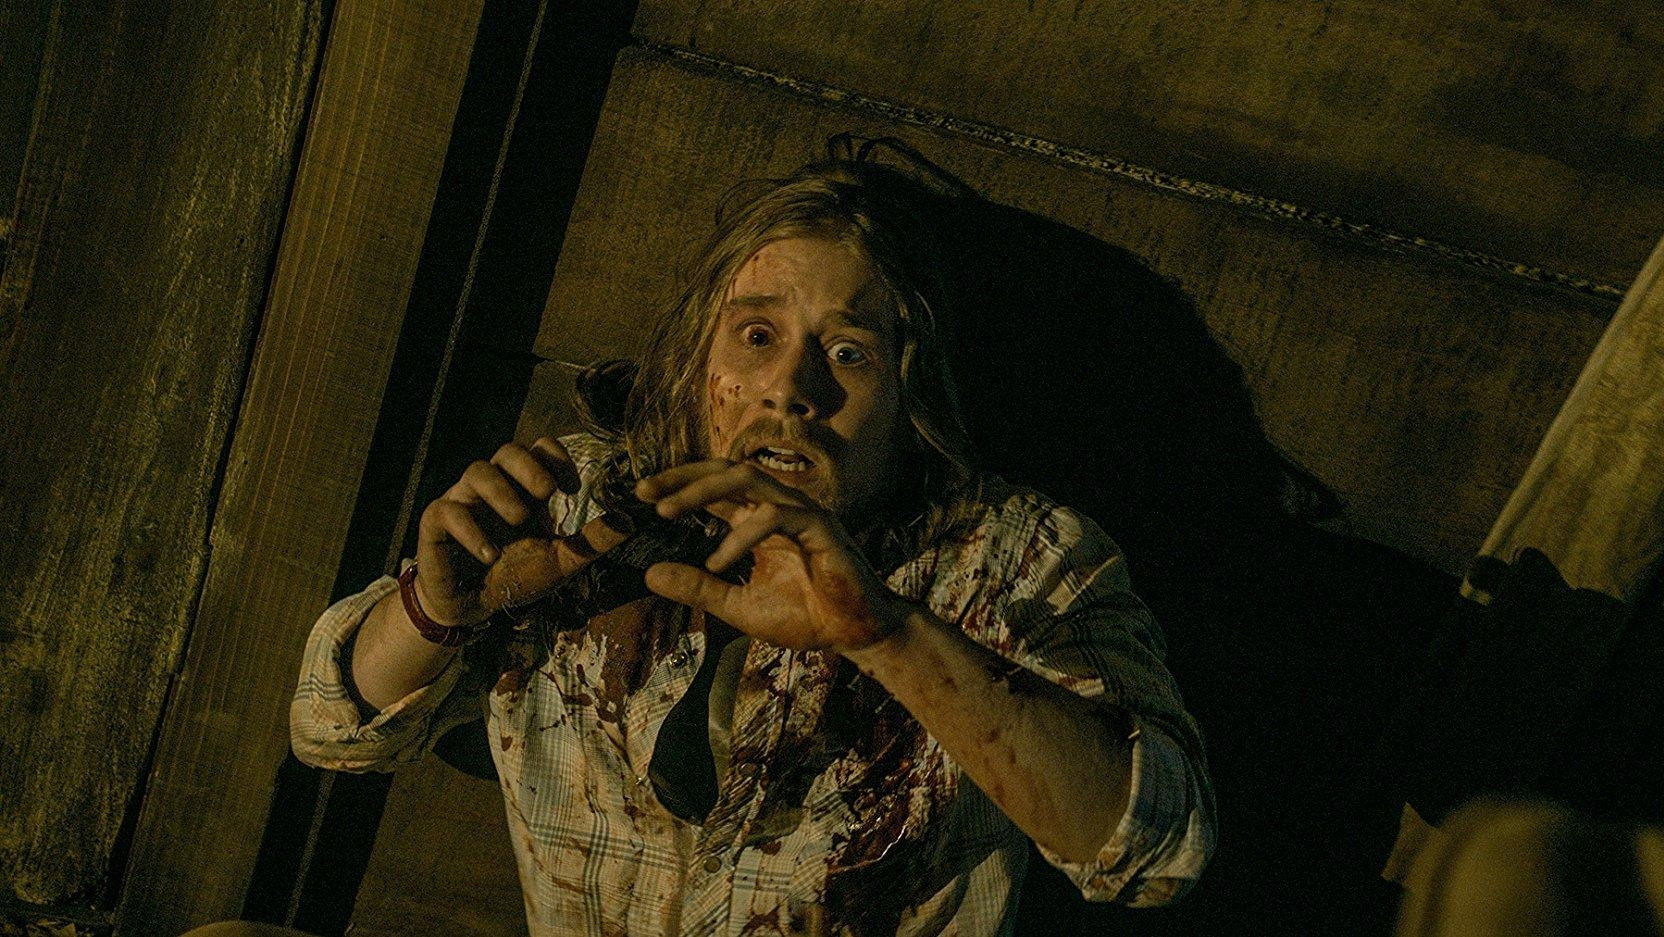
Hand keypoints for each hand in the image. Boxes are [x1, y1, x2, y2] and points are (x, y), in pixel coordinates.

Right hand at [415, 437, 627, 625]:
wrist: (471, 608)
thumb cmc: (515, 576)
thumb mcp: (560, 562)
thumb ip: (591, 542)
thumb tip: (629, 522)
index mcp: (524, 490)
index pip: (538, 450)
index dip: (555, 458)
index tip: (572, 487)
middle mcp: (493, 488)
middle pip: (507, 451)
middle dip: (529, 466)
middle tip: (548, 491)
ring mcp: (463, 501)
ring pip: (476, 472)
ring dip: (501, 492)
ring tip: (520, 521)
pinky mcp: (435, 523)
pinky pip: (447, 510)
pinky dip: (471, 530)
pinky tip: (490, 554)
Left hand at [634, 460, 902, 652]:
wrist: (854, 634)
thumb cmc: (805, 615)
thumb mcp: (737, 606)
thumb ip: (698, 588)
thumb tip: (649, 574)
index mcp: (760, 519)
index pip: (717, 487)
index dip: (680, 484)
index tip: (641, 494)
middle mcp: (779, 507)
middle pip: (728, 471)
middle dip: (684, 477)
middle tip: (646, 492)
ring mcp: (802, 512)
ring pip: (749, 479)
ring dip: (703, 491)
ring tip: (667, 511)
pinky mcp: (821, 527)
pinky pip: (774, 517)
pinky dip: (740, 536)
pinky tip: (716, 563)